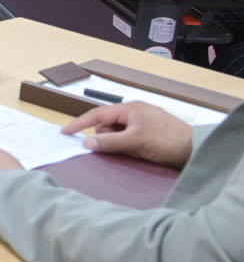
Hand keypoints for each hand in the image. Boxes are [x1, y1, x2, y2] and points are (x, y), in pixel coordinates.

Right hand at [62, 100, 193, 168]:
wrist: (196, 150)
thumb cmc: (167, 141)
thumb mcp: (135, 141)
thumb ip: (109, 141)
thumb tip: (86, 143)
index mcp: (130, 108)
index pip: (97, 114)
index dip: (80, 123)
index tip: (65, 132)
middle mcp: (134, 113)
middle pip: (106, 125)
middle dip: (104, 137)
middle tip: (113, 148)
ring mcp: (141, 123)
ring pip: (116, 133)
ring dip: (116, 144)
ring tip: (131, 152)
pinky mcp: (147, 134)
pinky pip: (126, 139)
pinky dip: (125, 146)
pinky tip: (134, 152)